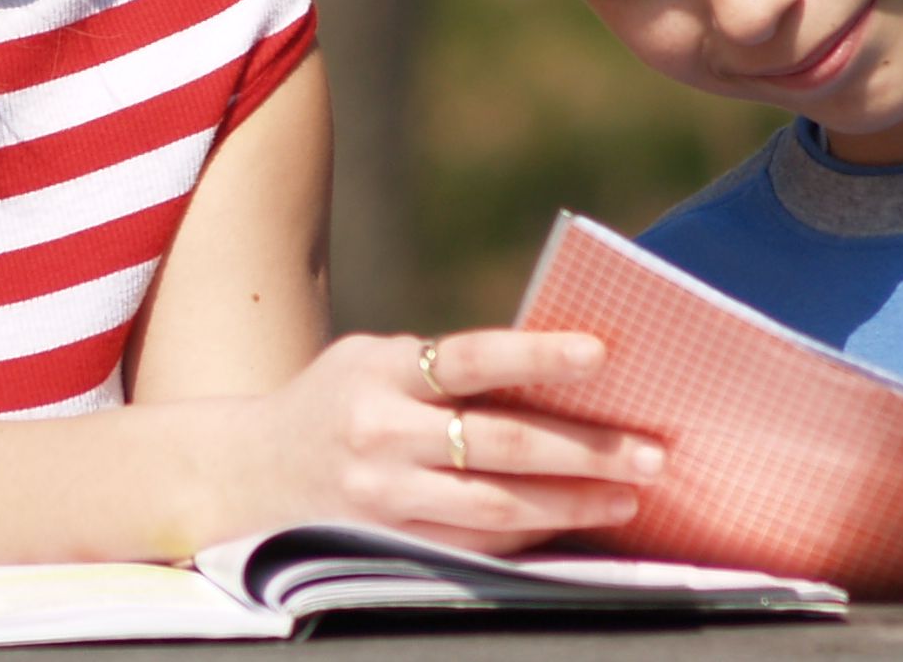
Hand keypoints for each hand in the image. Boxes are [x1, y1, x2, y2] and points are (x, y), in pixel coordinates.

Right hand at [228, 330, 664, 554]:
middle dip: (585, 449)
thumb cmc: (339, 398)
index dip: (537, 355)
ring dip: (571, 503)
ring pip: (495, 508)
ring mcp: (384, 500)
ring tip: (629, 494)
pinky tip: (574, 523)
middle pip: (499, 445)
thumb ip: (448, 368)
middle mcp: (380, 437)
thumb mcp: (377, 361)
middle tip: (652, 451)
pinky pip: (475, 544)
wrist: (250, 471)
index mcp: (380, 373)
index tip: (600, 356)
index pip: (471, 359)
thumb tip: (560, 375)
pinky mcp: (390, 546)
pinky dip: (531, 535)